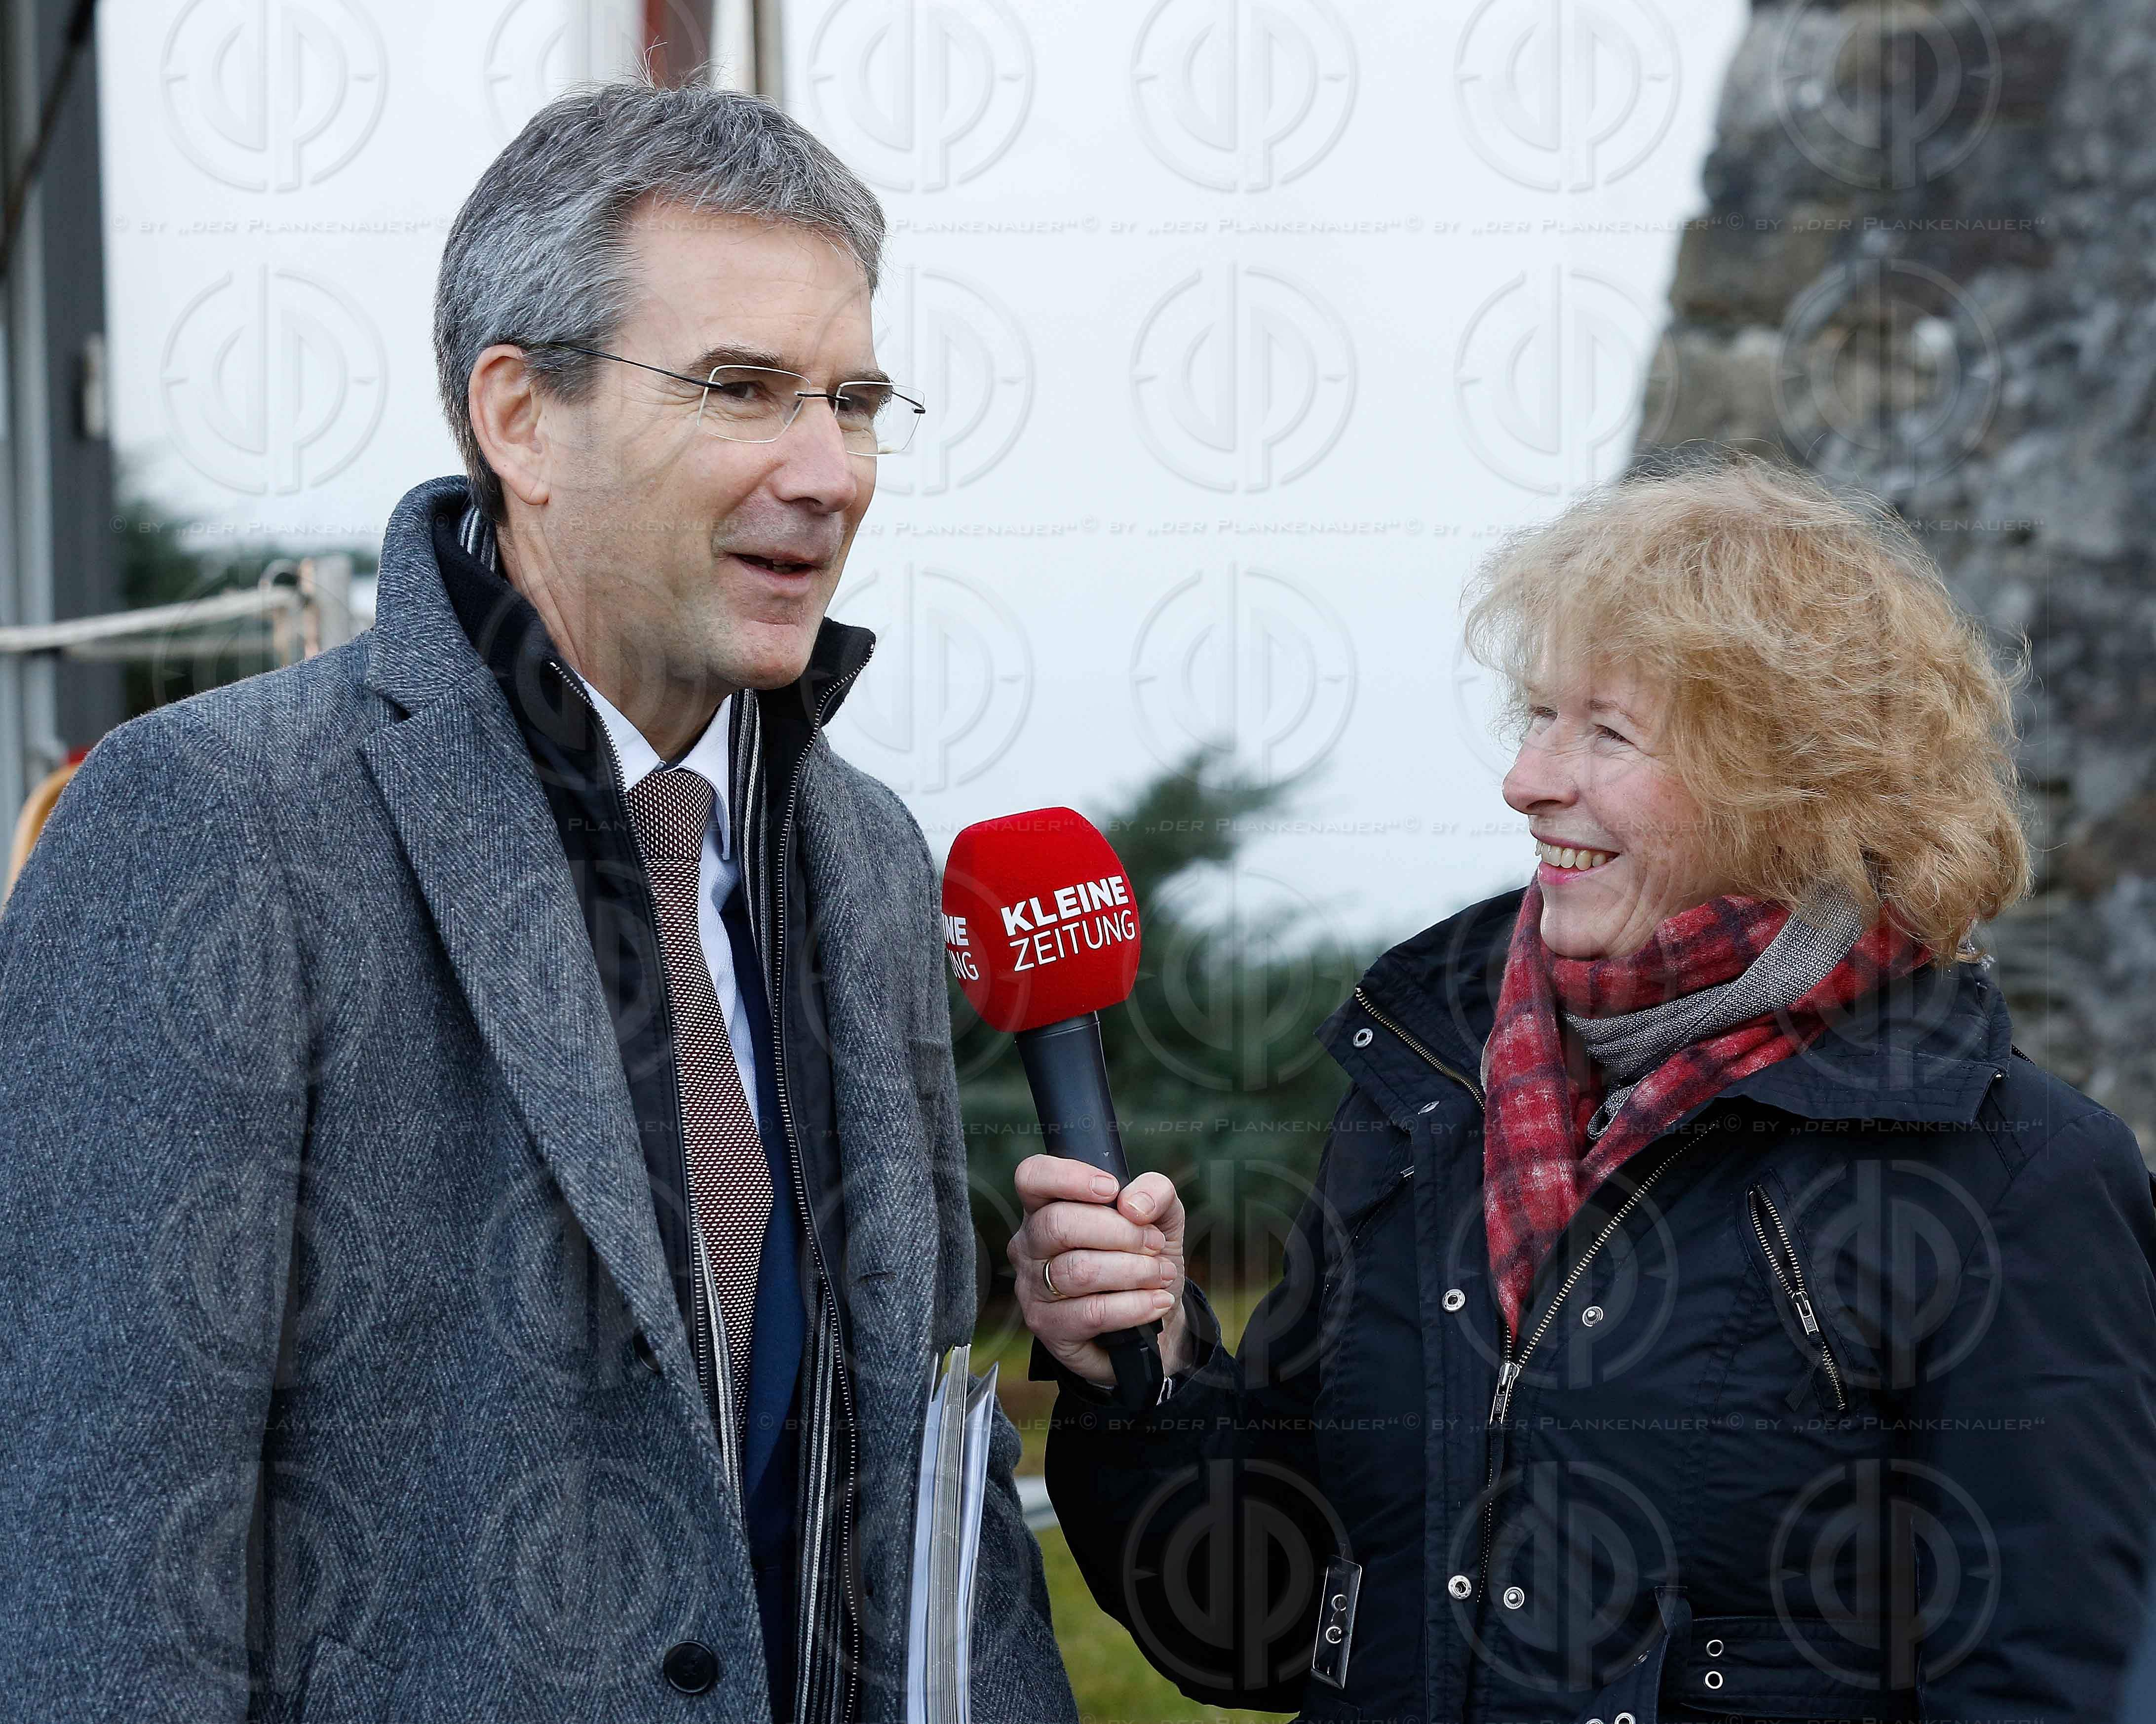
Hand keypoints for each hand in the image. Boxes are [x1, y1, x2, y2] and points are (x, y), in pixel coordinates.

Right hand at [1009, 1155, 1189, 1388]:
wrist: (1151, 1319)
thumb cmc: (1143, 1257)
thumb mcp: (1160, 1217)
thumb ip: (1155, 1192)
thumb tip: (1134, 1204)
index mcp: (1046, 1206)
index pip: (1032, 1177)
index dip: (1068, 1177)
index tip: (1111, 1189)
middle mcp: (1030, 1244)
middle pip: (1058, 1224)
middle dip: (1119, 1232)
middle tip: (1154, 1242)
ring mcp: (1033, 1287)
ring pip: (1078, 1270)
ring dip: (1133, 1270)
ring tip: (1161, 1274)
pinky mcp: (1048, 1326)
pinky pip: (1091, 1312)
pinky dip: (1134, 1305)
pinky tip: (1157, 1302)